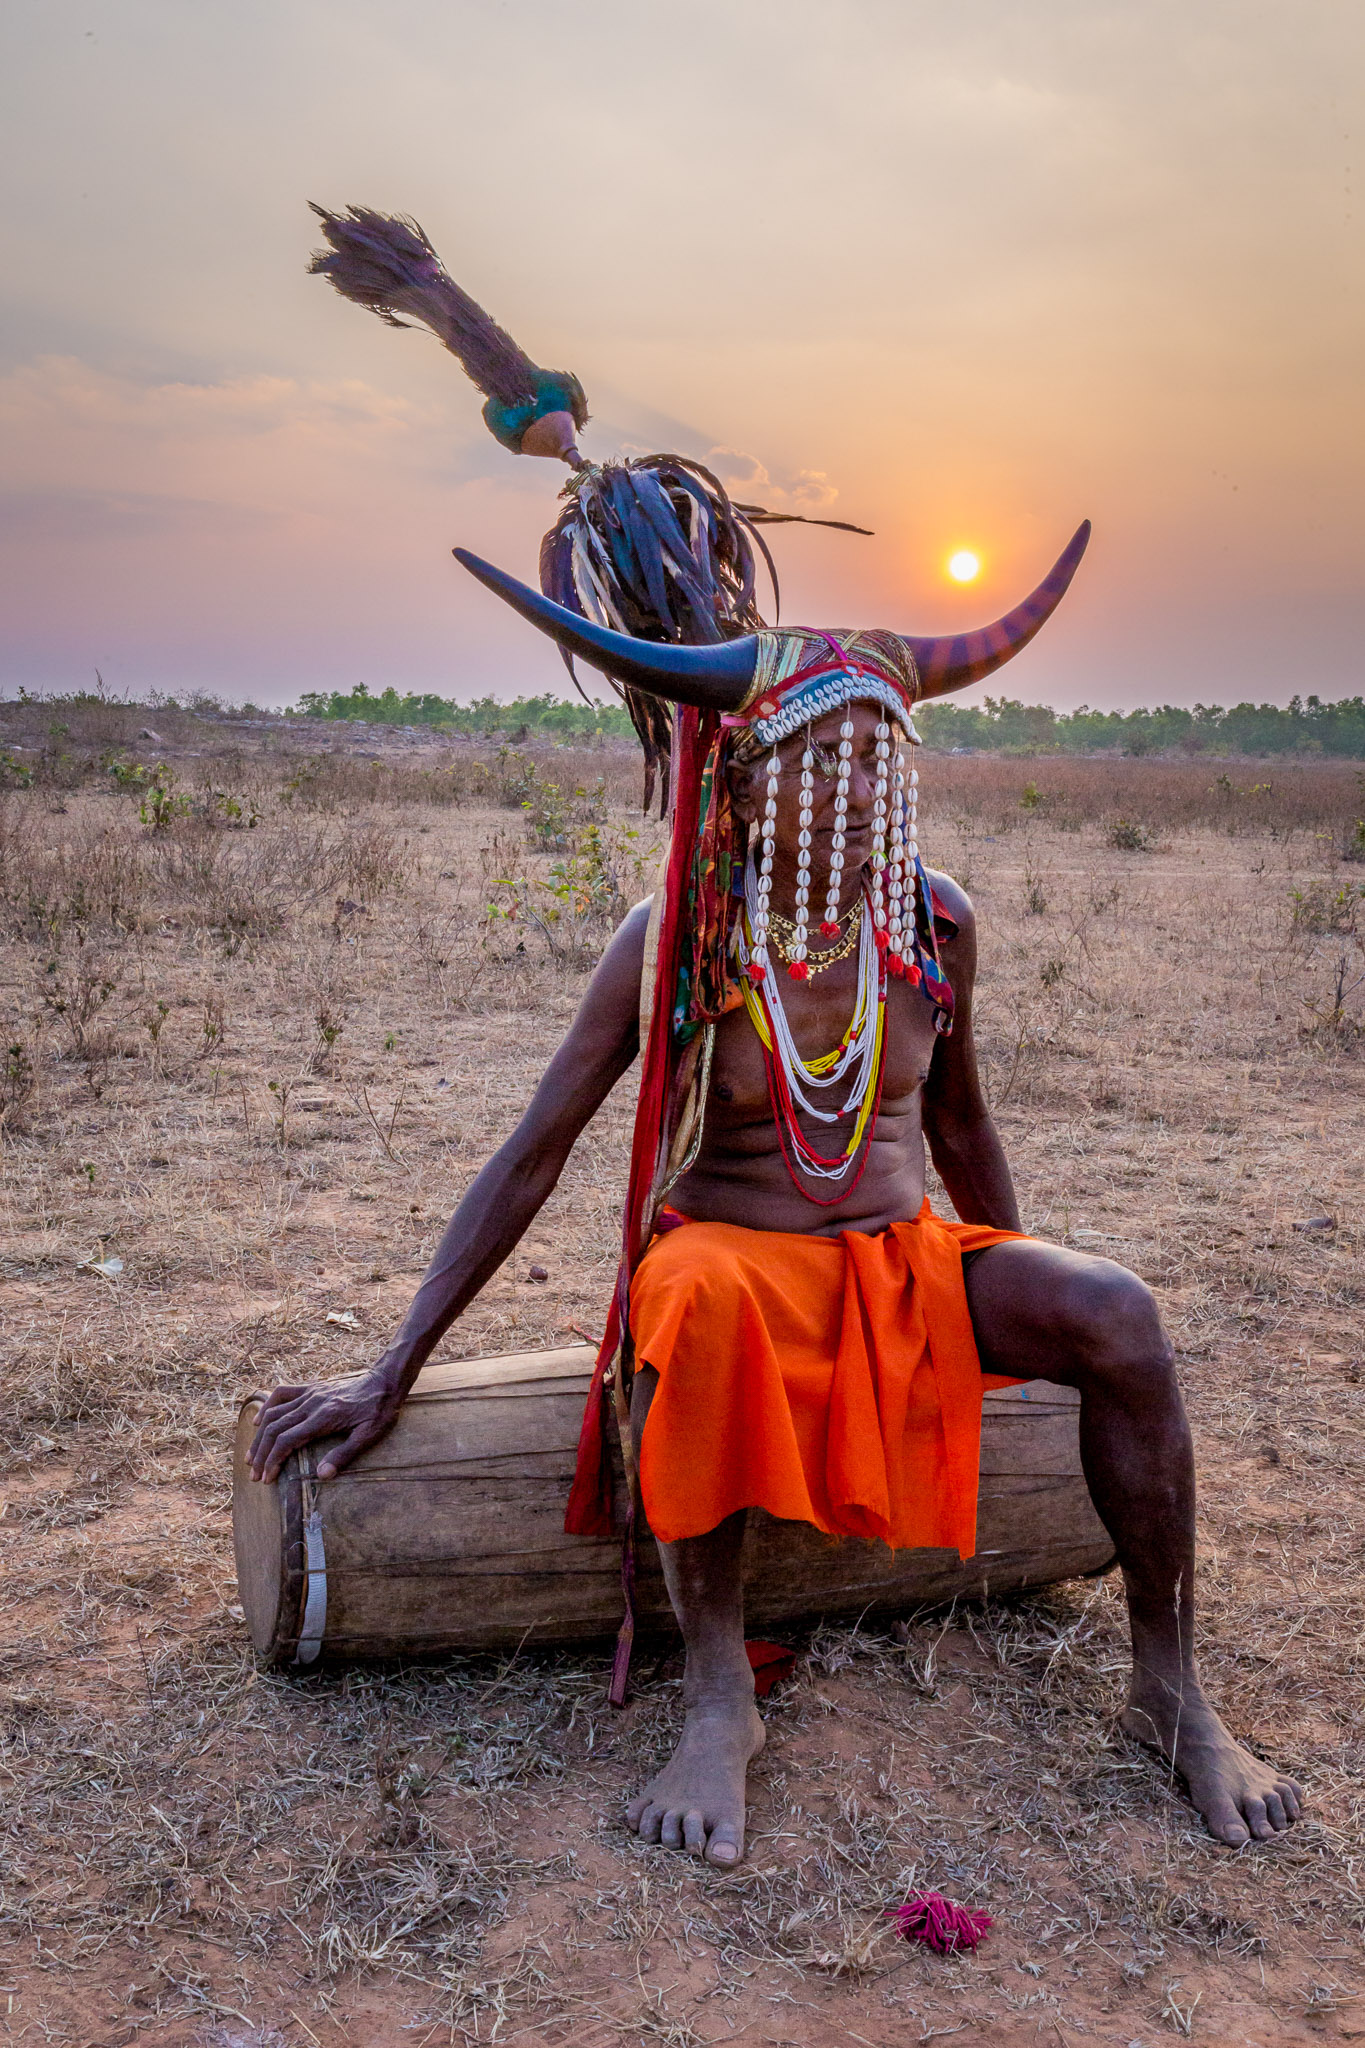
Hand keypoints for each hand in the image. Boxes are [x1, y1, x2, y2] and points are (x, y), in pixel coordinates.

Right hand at [247, 1372, 402, 1483]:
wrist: (385, 1381)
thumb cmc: (380, 1410)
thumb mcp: (369, 1435)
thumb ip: (344, 1454)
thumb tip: (321, 1475)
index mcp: (324, 1417)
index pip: (288, 1440)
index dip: (273, 1461)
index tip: (266, 1478)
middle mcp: (311, 1404)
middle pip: (275, 1429)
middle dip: (261, 1454)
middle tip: (254, 1475)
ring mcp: (310, 1393)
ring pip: (274, 1413)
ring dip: (259, 1436)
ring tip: (251, 1457)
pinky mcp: (311, 1387)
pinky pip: (281, 1393)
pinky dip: (266, 1407)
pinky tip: (259, 1421)